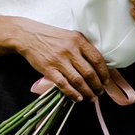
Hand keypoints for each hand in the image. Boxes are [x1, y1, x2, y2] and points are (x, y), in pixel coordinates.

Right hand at [9, 20, 134, 106]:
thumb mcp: (69, 36)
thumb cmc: (50, 36)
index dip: (104, 73)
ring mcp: (59, 60)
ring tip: (91, 98)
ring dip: (87, 92)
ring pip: (78, 81)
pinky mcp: (48, 69)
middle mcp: (70, 50)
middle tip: (99, 92)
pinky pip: (64, 85)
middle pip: (89, 72)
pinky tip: (78, 98)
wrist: (28, 35)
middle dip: (97, 86)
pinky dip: (73, 93)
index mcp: (78, 40)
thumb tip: (96, 67)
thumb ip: (82, 48)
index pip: (97, 59)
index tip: (106, 81)